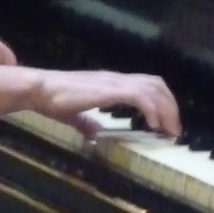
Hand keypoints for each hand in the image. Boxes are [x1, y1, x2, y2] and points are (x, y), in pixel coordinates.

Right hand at [34, 69, 180, 139]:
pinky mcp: (109, 89)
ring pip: (152, 90)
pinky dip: (151, 110)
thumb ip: (86, 122)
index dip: (161, 102)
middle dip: (171, 107)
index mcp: (111, 82)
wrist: (39, 89)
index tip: (165, 124)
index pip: (147, 84)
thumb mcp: (73, 113)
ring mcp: (113, 82)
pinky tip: (153, 126)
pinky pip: (139, 97)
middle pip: (156, 84)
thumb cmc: (52, 99)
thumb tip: (92, 134)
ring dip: (166, 111)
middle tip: (174, 130)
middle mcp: (116, 79)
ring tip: (169, 131)